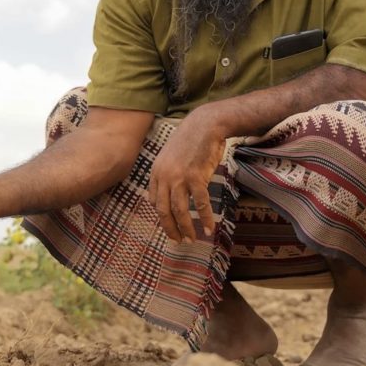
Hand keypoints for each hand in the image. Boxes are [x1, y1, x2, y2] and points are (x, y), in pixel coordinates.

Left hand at [147, 108, 223, 242]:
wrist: (205, 125)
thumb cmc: (191, 140)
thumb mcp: (171, 156)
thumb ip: (167, 172)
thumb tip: (169, 189)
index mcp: (156, 172)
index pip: (154, 201)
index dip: (161, 216)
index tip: (169, 225)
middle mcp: (164, 176)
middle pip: (163, 210)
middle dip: (170, 229)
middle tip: (178, 241)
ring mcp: (180, 178)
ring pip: (179, 211)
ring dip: (186, 228)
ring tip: (192, 239)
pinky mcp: (196, 177)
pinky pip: (200, 204)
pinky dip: (206, 218)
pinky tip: (210, 228)